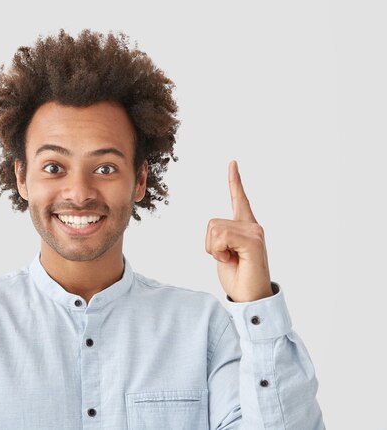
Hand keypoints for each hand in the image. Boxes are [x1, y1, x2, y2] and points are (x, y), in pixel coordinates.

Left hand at [205, 161, 272, 302]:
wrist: (251, 301)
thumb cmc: (239, 279)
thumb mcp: (224, 254)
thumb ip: (221, 238)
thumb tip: (217, 233)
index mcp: (245, 227)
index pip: (239, 199)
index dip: (234, 181)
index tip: (232, 163)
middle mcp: (252, 226)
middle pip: (212, 223)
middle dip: (210, 245)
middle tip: (227, 259)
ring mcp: (254, 232)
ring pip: (215, 230)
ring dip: (215, 250)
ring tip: (231, 261)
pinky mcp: (253, 240)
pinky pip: (221, 237)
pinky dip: (219, 252)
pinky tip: (233, 261)